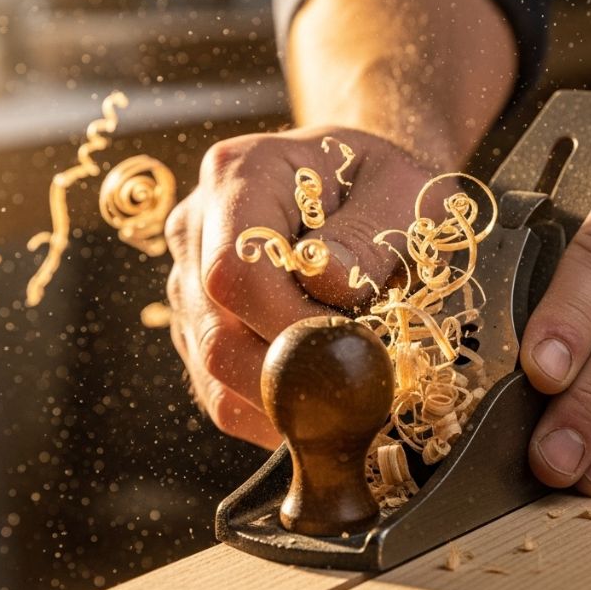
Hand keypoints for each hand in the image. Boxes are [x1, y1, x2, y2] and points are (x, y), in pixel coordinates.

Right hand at [165, 126, 436, 446]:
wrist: (364, 183)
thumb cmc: (385, 183)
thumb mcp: (402, 190)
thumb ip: (367, 234)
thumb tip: (322, 283)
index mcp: (237, 176)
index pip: (234, 271)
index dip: (289, 325)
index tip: (352, 348)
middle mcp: (196, 230)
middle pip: (216, 334)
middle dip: (292, 374)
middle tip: (361, 383)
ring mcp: (189, 284)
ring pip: (215, 374)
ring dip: (285, 400)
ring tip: (349, 387)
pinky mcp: (197, 331)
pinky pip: (222, 395)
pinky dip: (274, 413)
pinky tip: (324, 398)